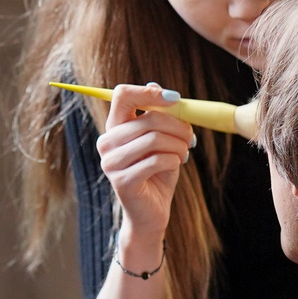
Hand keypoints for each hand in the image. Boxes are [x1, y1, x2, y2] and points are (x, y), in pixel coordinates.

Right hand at [96, 83, 194, 268]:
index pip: (123, 95)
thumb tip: (156, 85)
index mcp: (114, 127)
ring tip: (185, 153)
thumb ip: (158, 115)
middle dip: (178, 126)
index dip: (149, 93)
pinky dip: (173, 160)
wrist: (151, 213)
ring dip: (178, 145)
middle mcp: (107, 142)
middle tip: (191, 137)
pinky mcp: (121, 181)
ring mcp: (111, 162)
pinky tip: (177, 164)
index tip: (175, 98)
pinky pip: (156, 160)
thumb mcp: (162, 139)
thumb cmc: (158, 173)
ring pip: (154, 139)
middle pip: (149, 118)